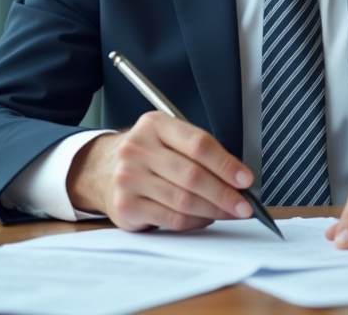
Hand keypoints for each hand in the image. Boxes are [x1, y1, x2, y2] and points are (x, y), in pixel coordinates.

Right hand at [66, 112, 255, 232]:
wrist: (101, 169)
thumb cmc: (146, 154)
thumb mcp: (167, 137)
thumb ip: (199, 151)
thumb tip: (237, 178)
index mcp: (154, 125)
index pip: (198, 144)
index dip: (226, 164)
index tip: (245, 179)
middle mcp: (137, 149)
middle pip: (193, 175)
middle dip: (225, 194)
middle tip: (244, 205)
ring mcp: (128, 179)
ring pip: (184, 200)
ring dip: (214, 210)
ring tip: (230, 212)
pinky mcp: (126, 207)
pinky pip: (171, 219)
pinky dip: (195, 222)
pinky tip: (205, 218)